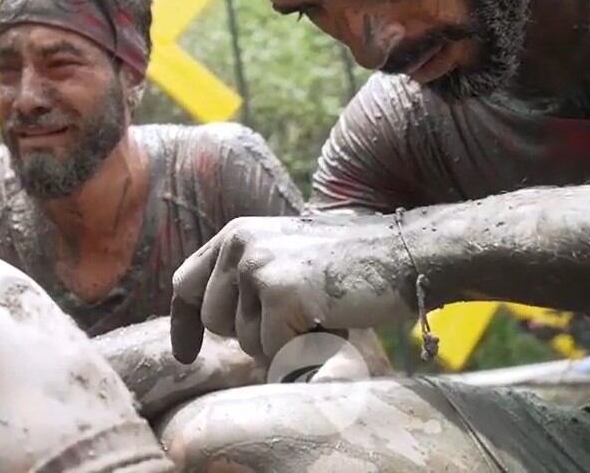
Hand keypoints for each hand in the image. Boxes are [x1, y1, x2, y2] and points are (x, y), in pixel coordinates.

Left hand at [170, 215, 413, 363]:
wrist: (404, 251)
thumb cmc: (352, 265)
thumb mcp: (287, 259)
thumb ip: (251, 281)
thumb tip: (220, 325)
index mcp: (236, 234)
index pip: (186, 284)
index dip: (185, 324)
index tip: (187, 355)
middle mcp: (238, 243)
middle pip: (213, 319)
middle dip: (248, 335)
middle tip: (294, 323)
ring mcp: (257, 266)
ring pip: (244, 339)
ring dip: (279, 343)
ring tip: (317, 316)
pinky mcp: (280, 291)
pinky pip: (273, 348)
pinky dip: (300, 350)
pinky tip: (327, 327)